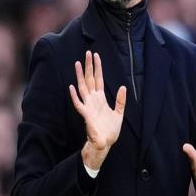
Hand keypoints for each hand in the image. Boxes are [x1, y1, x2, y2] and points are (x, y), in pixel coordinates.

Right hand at [69, 51, 126, 169]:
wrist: (105, 143)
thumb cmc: (110, 130)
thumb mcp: (119, 113)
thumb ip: (120, 100)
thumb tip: (123, 87)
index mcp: (101, 98)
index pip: (98, 79)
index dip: (98, 67)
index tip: (96, 55)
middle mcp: (93, 100)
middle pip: (90, 79)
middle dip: (88, 66)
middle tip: (87, 53)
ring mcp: (88, 106)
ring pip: (83, 87)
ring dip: (80, 76)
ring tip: (77, 63)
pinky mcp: (86, 115)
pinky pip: (79, 103)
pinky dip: (75, 96)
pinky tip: (72, 87)